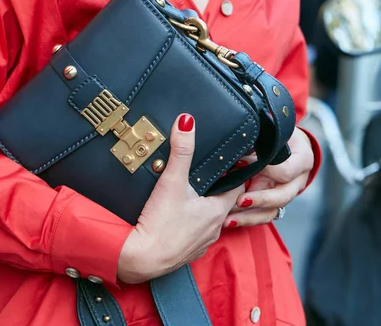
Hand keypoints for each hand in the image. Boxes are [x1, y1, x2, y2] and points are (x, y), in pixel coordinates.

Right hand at [117, 114, 243, 283]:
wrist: (142, 259)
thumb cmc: (160, 224)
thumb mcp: (172, 182)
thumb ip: (181, 151)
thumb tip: (187, 122)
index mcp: (218, 209)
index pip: (238, 185)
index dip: (235, 170)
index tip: (231, 158)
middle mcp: (215, 228)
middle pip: (224, 201)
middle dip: (217, 188)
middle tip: (206, 172)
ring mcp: (202, 242)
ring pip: (210, 219)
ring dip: (204, 207)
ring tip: (192, 192)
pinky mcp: (188, 252)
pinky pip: (196, 233)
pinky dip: (191, 223)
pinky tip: (178, 216)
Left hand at [224, 127, 313, 227]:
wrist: (288, 142)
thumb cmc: (278, 133)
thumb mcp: (273, 130)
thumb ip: (260, 138)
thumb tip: (238, 146)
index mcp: (302, 160)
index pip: (287, 171)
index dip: (266, 170)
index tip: (243, 163)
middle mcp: (298, 180)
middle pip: (282, 197)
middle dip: (259, 200)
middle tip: (239, 200)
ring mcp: (286, 193)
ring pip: (272, 211)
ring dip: (249, 217)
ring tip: (228, 219)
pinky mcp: (274, 202)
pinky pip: (263, 215)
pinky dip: (246, 219)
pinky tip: (229, 220)